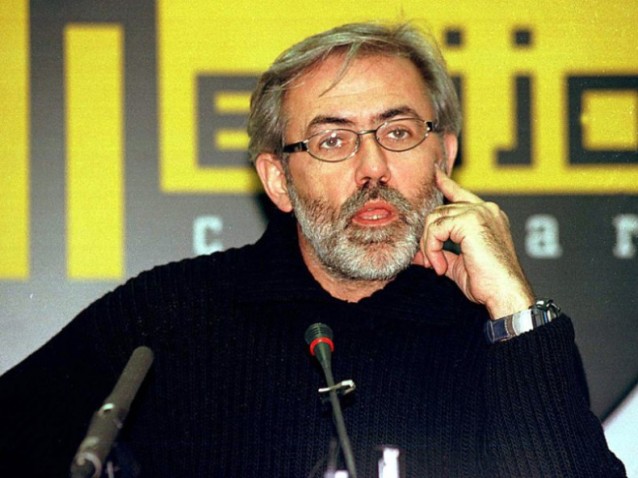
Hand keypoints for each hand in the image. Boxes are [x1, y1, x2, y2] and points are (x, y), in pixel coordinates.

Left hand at [413, 168, 533, 318]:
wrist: (505, 292)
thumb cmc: (488, 283)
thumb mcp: (459, 264)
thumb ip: (441, 253)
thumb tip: (417, 255)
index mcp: (487, 217)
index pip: (461, 195)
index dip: (446, 184)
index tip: (436, 175)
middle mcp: (486, 210)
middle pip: (440, 211)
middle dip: (429, 237)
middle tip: (431, 263)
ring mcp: (480, 212)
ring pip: (435, 219)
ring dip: (430, 246)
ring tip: (438, 266)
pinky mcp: (471, 220)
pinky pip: (436, 229)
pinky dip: (432, 249)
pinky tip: (441, 266)